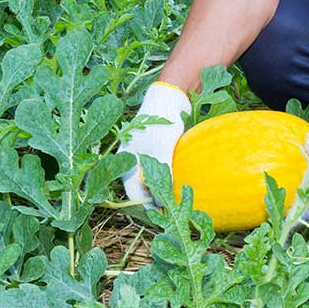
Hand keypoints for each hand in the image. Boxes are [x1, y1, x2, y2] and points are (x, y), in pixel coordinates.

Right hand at [118, 81, 190, 208]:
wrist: (170, 93)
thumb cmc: (161, 120)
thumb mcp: (161, 150)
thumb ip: (162, 176)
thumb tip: (162, 202)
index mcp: (126, 160)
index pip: (133, 192)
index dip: (147, 205)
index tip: (164, 214)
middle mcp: (133, 157)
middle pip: (142, 186)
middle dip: (156, 197)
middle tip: (173, 206)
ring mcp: (145, 151)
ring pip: (152, 176)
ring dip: (164, 185)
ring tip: (179, 194)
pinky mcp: (158, 145)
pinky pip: (161, 166)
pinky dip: (169, 173)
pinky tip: (182, 177)